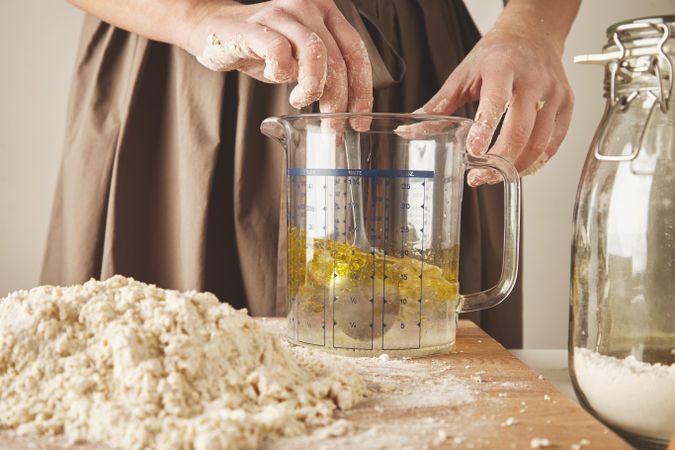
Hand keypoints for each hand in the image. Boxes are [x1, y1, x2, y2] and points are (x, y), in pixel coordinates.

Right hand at [184, 0, 372, 112]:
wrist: (215, 30)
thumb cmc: (262, 48)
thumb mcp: (301, 58)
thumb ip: (325, 73)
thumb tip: (347, 111)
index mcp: (326, 14)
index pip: (356, 52)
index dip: (363, 89)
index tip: (360, 118)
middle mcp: (308, 8)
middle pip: (338, 59)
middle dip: (338, 101)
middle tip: (332, 127)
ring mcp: (282, 14)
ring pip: (315, 53)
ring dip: (314, 89)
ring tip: (302, 102)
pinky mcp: (254, 27)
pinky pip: (279, 51)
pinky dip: (282, 73)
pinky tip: (277, 78)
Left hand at [415, 20, 573, 185]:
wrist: (534, 34)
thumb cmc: (498, 54)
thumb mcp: (464, 74)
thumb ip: (440, 105)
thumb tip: (411, 130)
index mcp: (503, 68)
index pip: (496, 102)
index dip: (486, 130)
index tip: (473, 151)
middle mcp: (533, 79)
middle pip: (521, 129)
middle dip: (498, 160)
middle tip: (479, 175)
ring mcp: (553, 93)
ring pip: (540, 142)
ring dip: (516, 166)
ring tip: (494, 174)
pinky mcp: (566, 105)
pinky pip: (554, 143)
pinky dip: (535, 161)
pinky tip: (516, 166)